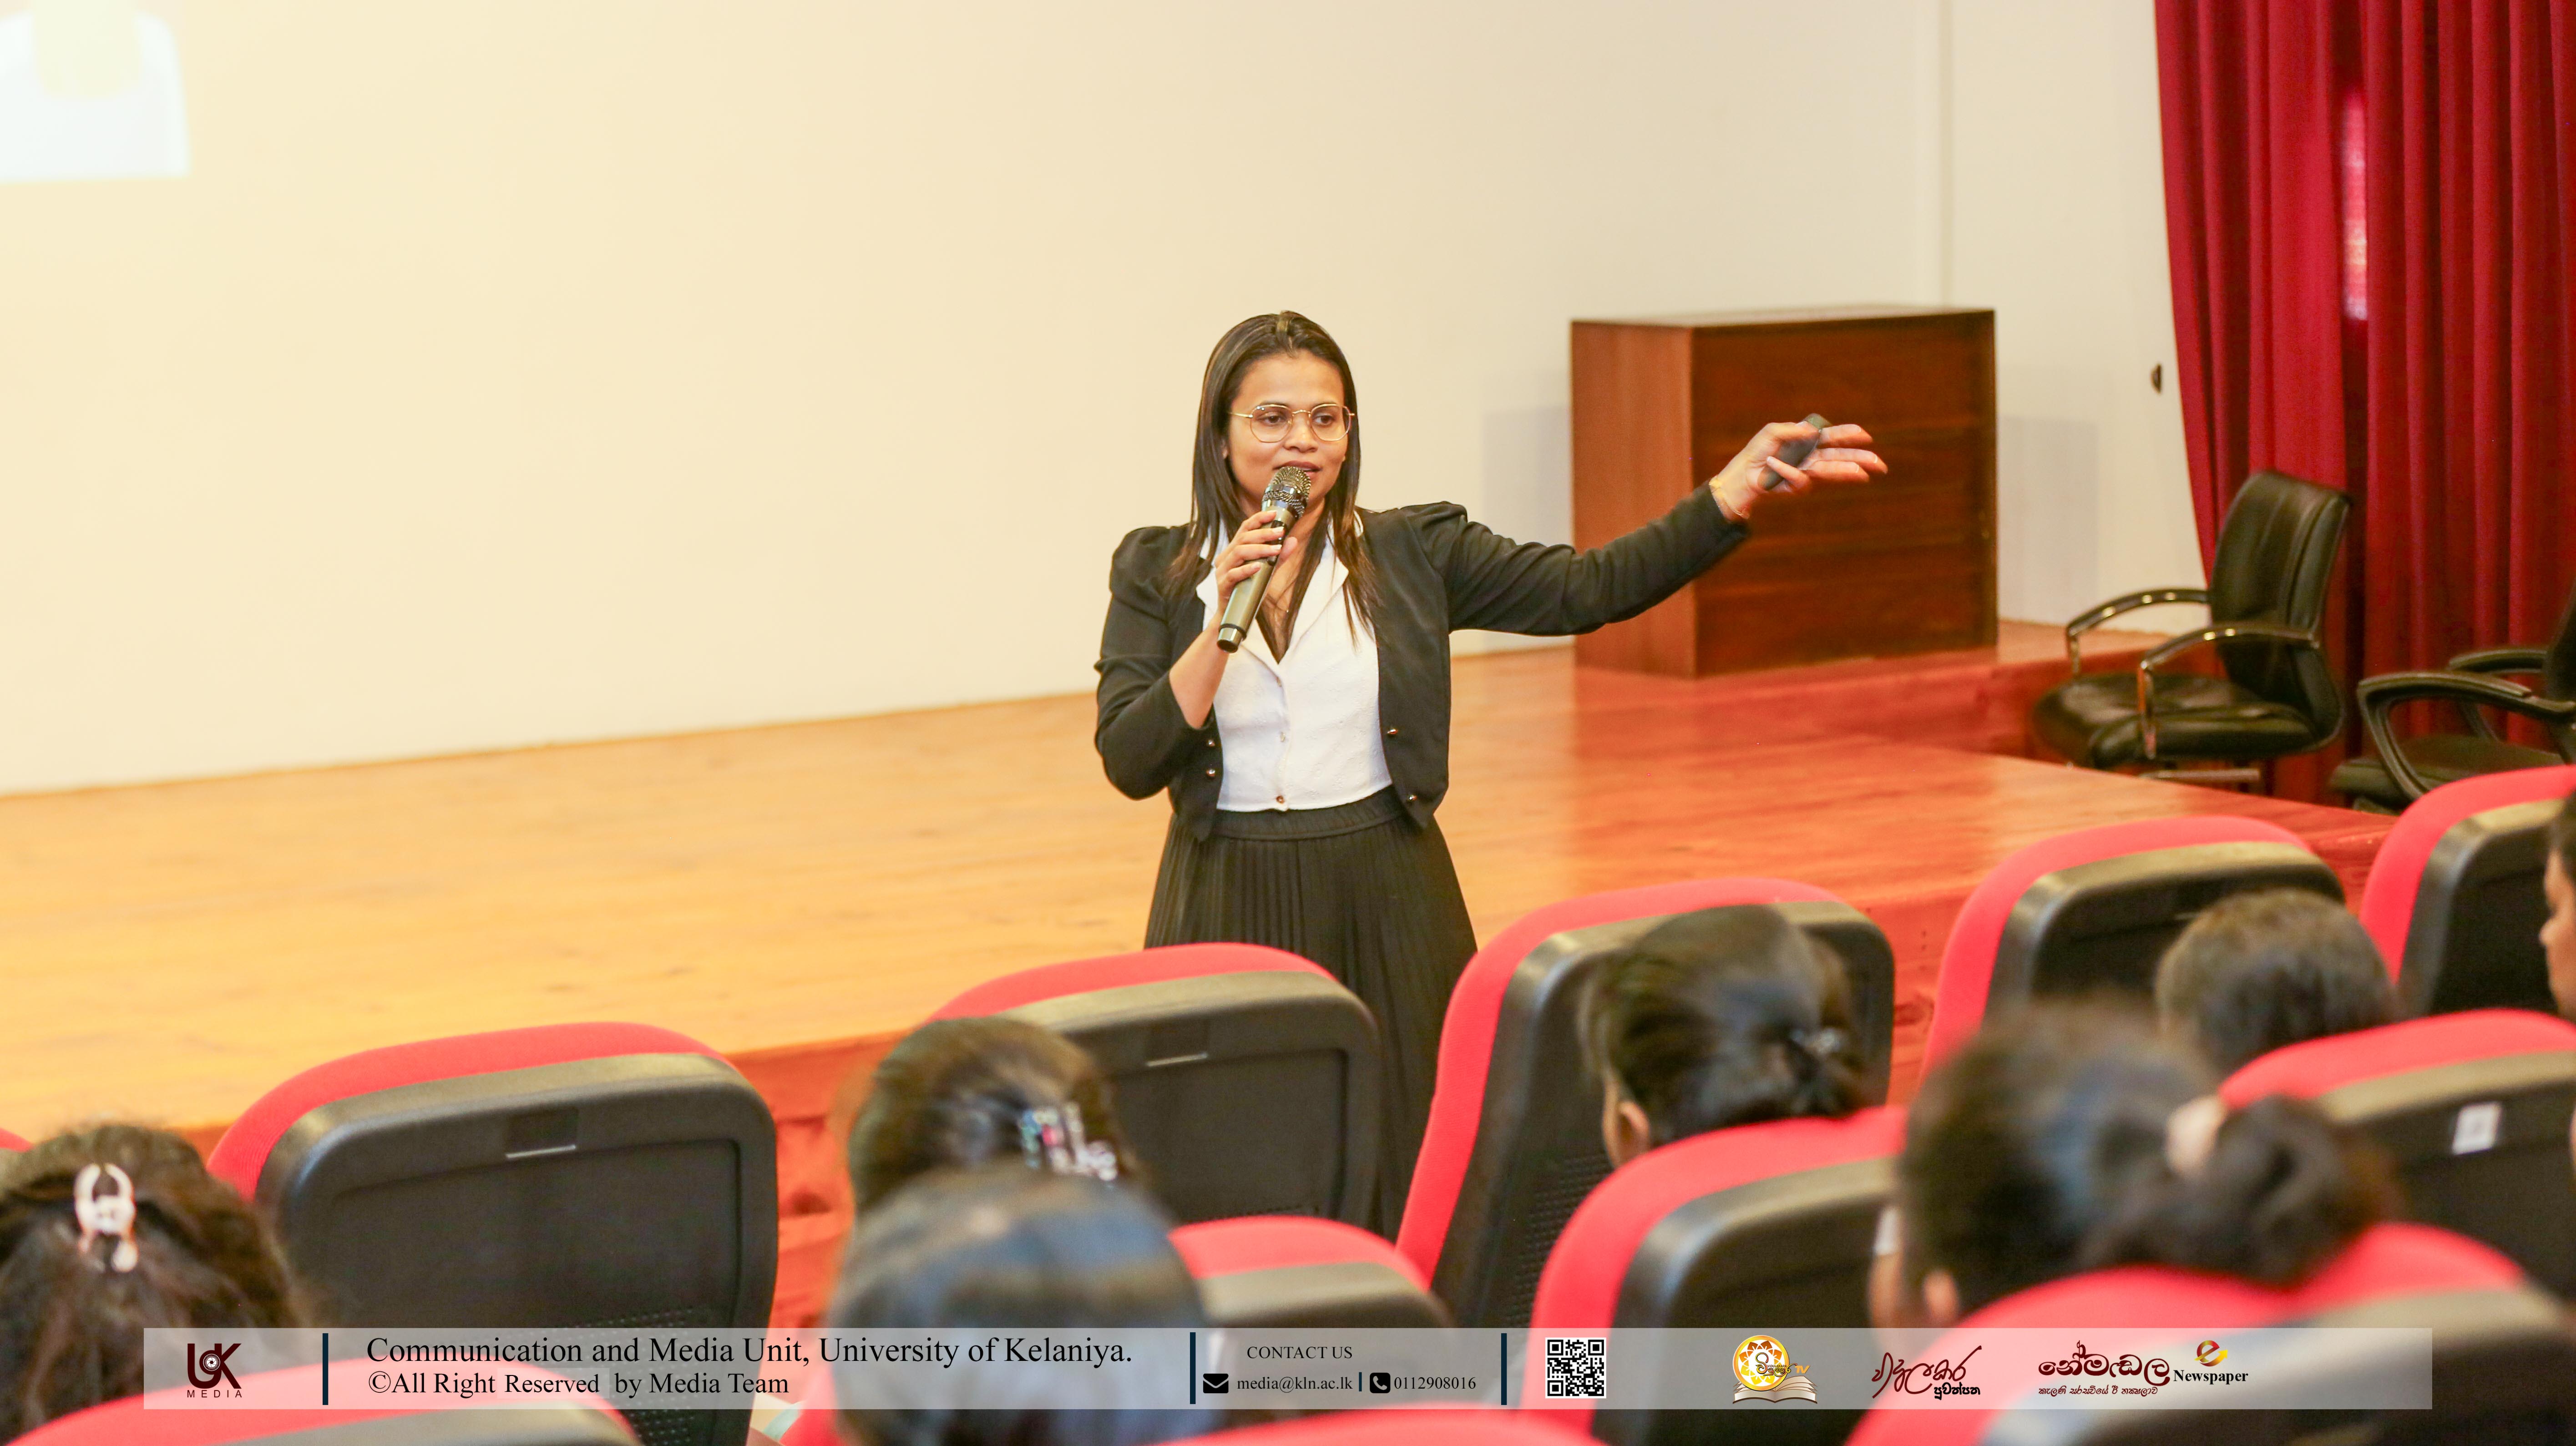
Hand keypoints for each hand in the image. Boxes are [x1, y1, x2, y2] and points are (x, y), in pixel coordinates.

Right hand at [1207, 509, 1295, 622]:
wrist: (1235, 616)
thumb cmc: (1249, 591)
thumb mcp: (1268, 572)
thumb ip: (1279, 557)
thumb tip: (1293, 540)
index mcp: (1234, 550)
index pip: (1244, 529)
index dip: (1258, 519)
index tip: (1274, 513)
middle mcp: (1226, 557)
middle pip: (1243, 538)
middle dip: (1263, 533)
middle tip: (1280, 532)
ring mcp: (1222, 571)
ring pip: (1238, 552)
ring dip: (1259, 549)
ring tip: (1275, 550)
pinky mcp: (1222, 584)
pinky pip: (1233, 574)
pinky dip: (1247, 569)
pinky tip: (1259, 567)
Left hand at [1710, 421, 1886, 520]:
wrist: (1743, 474)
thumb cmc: (1758, 450)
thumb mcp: (1772, 432)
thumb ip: (1791, 430)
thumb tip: (1812, 429)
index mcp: (1809, 441)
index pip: (1834, 437)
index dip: (1849, 435)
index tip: (1866, 436)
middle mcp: (1812, 457)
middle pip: (1840, 457)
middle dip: (1861, 460)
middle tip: (1880, 465)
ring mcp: (1807, 472)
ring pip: (1830, 471)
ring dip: (1845, 471)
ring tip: (1862, 474)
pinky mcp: (1797, 486)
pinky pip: (1797, 478)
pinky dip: (1786, 471)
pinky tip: (1774, 464)